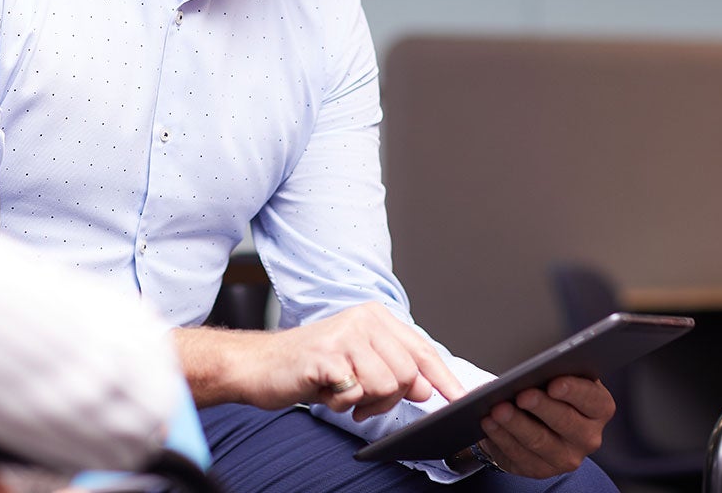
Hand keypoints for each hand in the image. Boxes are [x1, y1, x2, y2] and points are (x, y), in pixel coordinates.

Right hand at [175, 302, 464, 421]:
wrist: (260, 365)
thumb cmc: (311, 366)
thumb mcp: (359, 364)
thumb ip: (394, 370)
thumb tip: (427, 388)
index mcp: (375, 317)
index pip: (422, 350)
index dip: (445, 378)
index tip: (461, 398)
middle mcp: (363, 319)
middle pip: (408, 374)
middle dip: (388, 399)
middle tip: (360, 398)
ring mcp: (345, 335)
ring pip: (387, 386)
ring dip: (363, 403)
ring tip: (341, 391)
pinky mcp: (327, 356)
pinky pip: (356, 394)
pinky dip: (342, 403)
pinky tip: (326, 390)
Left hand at [477, 376, 615, 478]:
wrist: (533, 417)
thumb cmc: (548, 387)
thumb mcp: (557, 373)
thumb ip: (553, 369)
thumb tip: (534, 365)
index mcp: (599, 406)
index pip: (593, 399)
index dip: (574, 391)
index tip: (554, 384)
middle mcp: (588, 436)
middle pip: (566, 422)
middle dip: (541, 407)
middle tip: (522, 395)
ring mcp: (566, 457)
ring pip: (540, 441)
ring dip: (516, 424)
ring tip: (498, 409)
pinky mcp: (541, 470)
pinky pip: (520, 455)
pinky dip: (502, 437)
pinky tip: (489, 423)